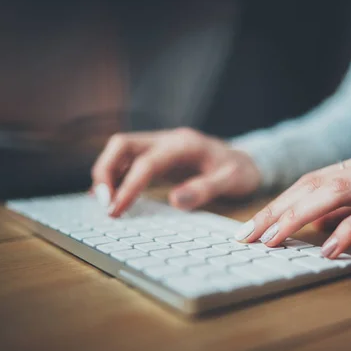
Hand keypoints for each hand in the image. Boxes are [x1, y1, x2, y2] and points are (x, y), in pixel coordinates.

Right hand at [91, 128, 261, 216]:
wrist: (247, 161)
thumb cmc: (240, 171)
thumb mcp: (232, 181)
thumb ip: (205, 189)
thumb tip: (175, 200)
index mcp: (184, 144)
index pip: (146, 162)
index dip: (128, 186)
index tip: (115, 210)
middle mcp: (167, 140)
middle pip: (122, 144)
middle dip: (105, 171)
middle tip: (103, 203)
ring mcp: (160, 146)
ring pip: (120, 152)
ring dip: (107, 175)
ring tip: (105, 204)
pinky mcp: (157, 157)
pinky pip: (128, 162)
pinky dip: (115, 177)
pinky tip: (109, 196)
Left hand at [234, 149, 350, 258]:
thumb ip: (348, 205)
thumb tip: (312, 222)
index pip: (308, 181)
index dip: (276, 203)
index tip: (250, 226)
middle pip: (312, 184)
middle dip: (275, 211)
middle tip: (248, 236)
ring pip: (335, 191)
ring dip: (298, 217)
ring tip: (274, 241)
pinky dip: (348, 228)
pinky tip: (329, 248)